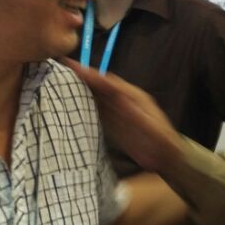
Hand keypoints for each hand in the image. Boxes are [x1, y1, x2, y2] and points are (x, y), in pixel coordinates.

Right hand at [64, 59, 183, 171]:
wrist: (166, 158)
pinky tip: (70, 105)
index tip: (72, 66)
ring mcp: (117, 112)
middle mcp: (123, 100)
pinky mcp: (113, 124)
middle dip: (80, 77)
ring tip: (58, 83)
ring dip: (79, 90)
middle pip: (99, 86)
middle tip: (58, 69)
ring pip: (96, 97)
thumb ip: (134, 113)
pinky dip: (83, 106)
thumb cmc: (162, 141)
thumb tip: (119, 97)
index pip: (108, 82)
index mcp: (132, 96)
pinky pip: (96, 112)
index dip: (90, 74)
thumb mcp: (151, 127)